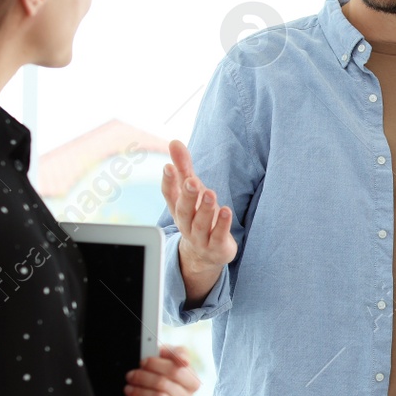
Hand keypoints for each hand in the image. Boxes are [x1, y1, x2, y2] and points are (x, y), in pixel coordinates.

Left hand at [126, 344, 199, 395]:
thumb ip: (177, 353)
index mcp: (192, 381)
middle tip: (131, 375)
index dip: (156, 365)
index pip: (176, 370)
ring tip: (129, 388)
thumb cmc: (162, 372)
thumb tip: (184, 361)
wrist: (151, 391)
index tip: (142, 362)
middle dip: (143, 378)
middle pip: (164, 384)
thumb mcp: (169, 357)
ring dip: (140, 392)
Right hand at [161, 140, 237, 289]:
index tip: (168, 167)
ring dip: (205, 209)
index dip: (168, 182)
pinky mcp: (216, 246)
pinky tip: (226, 211)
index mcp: (178, 208)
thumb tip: (174, 142)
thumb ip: (184, 167)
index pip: (169, 195)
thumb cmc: (197, 214)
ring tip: (211, 194)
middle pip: (184, 210)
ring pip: (201, 223)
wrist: (206, 253)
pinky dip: (222, 224)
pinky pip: (218, 235)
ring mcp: (200, 237)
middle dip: (187, 196)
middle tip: (192, 181)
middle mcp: (186, 223)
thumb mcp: (192, 190)